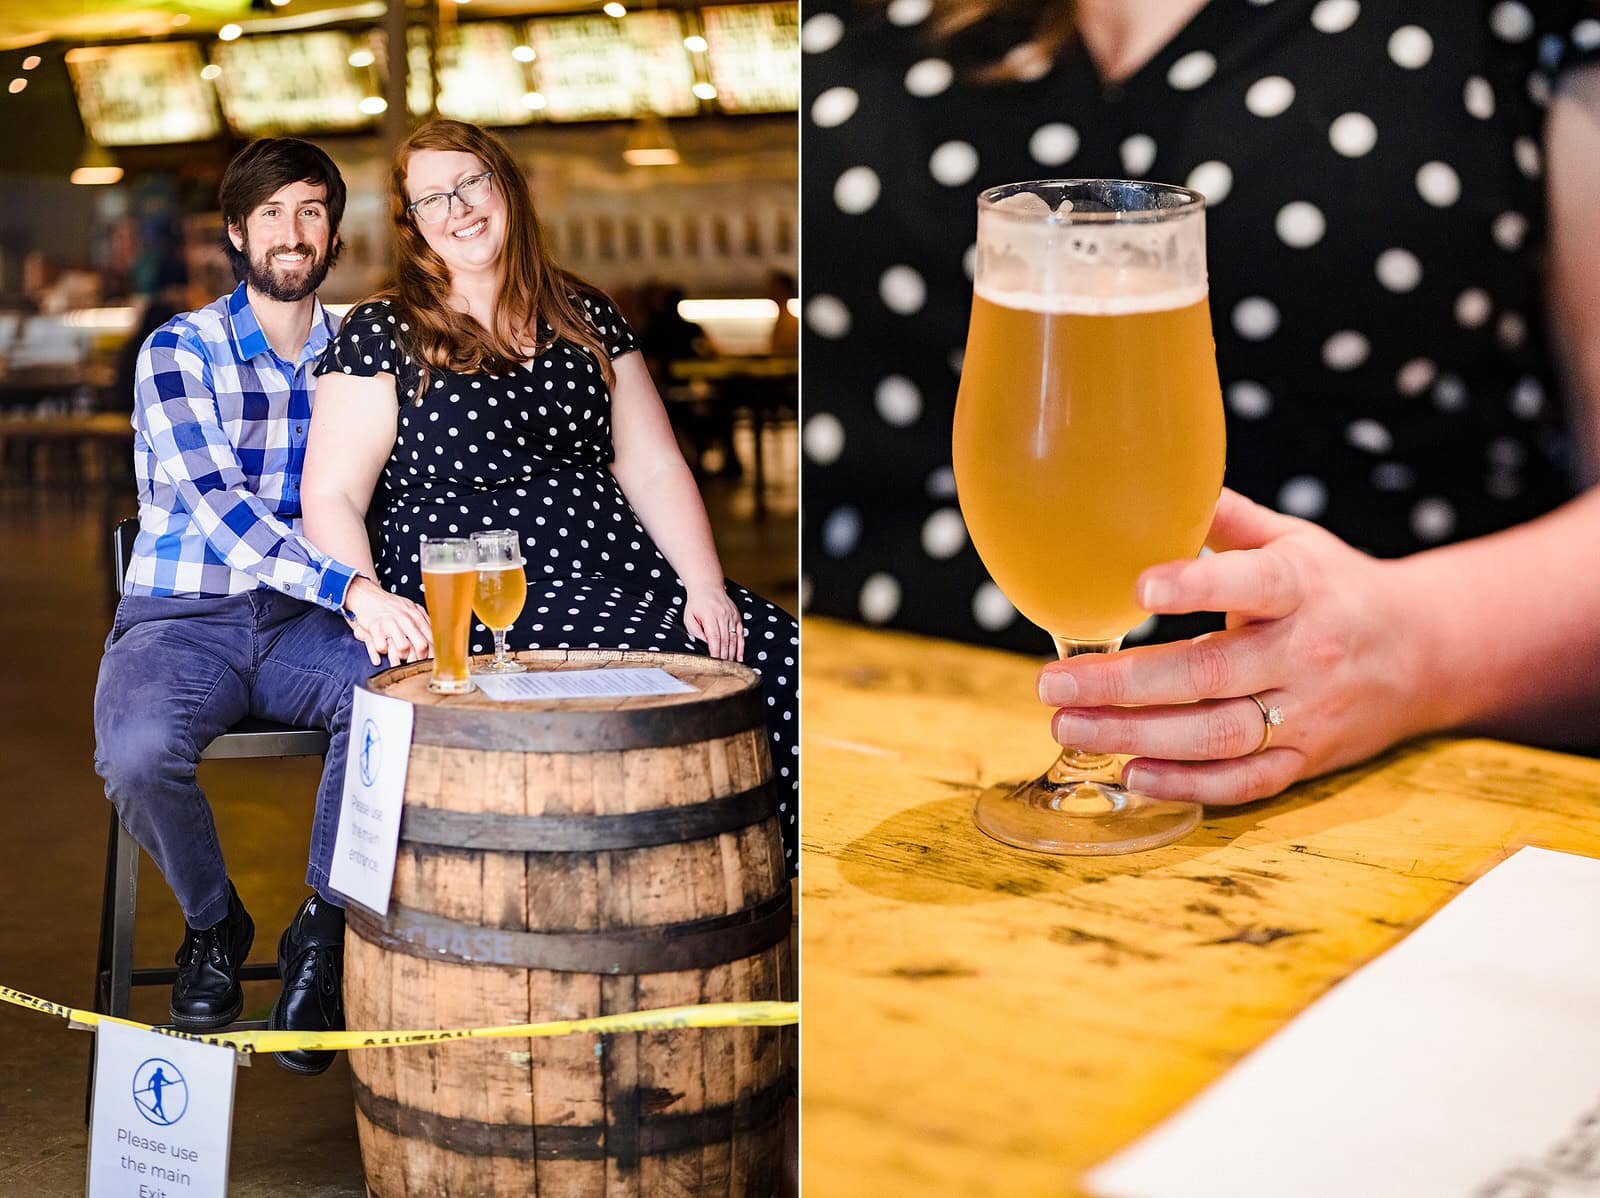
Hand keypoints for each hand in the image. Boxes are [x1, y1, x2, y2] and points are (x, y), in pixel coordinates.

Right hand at [344, 576, 432, 666]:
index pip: (431, 638)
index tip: (431, 663)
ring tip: (399, 660)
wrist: (367, 595)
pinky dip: (382, 655)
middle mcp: (405, 619)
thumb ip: (423, 621)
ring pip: (403, 648)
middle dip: (421, 659)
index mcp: (416, 616)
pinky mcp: (374, 627)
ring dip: (402, 658)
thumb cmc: (390, 605)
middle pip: (421, 645)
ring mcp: (390, 623)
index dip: (433, 654)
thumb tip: (435, 636)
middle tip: (416, 666)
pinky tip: (382, 656)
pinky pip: (381, 647)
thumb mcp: (410, 609)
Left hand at [683, 582, 744, 660]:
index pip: (714, 638)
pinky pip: (741, 634)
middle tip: (723, 670)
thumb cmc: (696, 604)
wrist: (707, 586)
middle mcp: (723, 616)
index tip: (715, 664)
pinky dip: (741, 647)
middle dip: (724, 657)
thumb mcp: (689, 617)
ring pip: (734, 639)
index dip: (715, 652)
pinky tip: (739, 657)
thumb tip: (705, 644)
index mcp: (710, 617)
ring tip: (730, 667)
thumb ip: (695, 631)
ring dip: (732, 654)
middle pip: (725, 641)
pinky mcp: (737, 617)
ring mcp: (731, 616)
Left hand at [1036, 489, 1431, 805]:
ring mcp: (1308, 713)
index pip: (1254, 584)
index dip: (1199, 586)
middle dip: (1123, 683)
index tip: (1139, 586)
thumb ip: (1227, 517)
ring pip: (1217, 734)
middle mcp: (1307, 653)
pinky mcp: (1307, 761)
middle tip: (1051, 684)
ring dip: (1136, 736)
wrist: (1426, 654)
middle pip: (1210, 674)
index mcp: (1302, 587)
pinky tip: (1132, 774)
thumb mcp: (1294, 540)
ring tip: (1069, 727)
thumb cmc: (1335, 588)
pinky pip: (1245, 781)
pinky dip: (1187, 783)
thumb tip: (1155, 479)